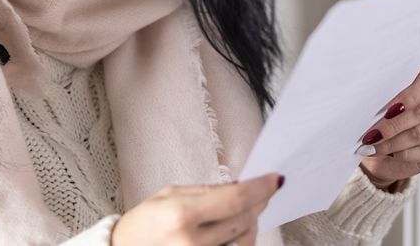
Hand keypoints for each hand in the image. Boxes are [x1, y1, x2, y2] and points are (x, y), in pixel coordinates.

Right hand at [111, 172, 283, 245]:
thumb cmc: (145, 223)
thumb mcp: (171, 194)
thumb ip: (208, 191)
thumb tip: (243, 186)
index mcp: (182, 214)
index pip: (236, 198)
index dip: (261, 187)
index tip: (275, 179)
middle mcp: (192, 241)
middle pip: (244, 219)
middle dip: (257, 202)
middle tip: (260, 191)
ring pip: (243, 239)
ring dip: (250, 222)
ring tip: (244, 210)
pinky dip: (239, 239)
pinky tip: (234, 228)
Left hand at [355, 68, 419, 188]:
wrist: (379, 151)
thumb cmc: (376, 123)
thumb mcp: (375, 108)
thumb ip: (379, 101)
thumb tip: (371, 102)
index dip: (408, 95)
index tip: (387, 109)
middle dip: (393, 125)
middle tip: (372, 134)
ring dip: (395, 142)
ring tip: (375, 146)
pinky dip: (407, 154)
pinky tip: (393, 154)